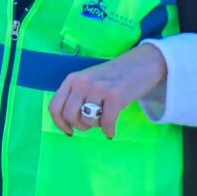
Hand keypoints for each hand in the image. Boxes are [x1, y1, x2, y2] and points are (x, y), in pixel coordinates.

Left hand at [49, 43, 167, 137]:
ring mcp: (98, 88)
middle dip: (79, 126)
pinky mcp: (115, 95)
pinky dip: (109, 131)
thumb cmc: (113, 76)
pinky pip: (107, 123)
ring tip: (104, 120)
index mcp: (72, 79)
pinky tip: (111, 131)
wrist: (141, 64)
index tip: (69, 131)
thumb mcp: (88, 81)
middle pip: (69, 116)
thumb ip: (76, 96)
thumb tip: (68, 122)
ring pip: (87, 120)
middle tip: (90, 125)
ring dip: (96, 126)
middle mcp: (81, 82)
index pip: (55, 106)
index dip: (60, 123)